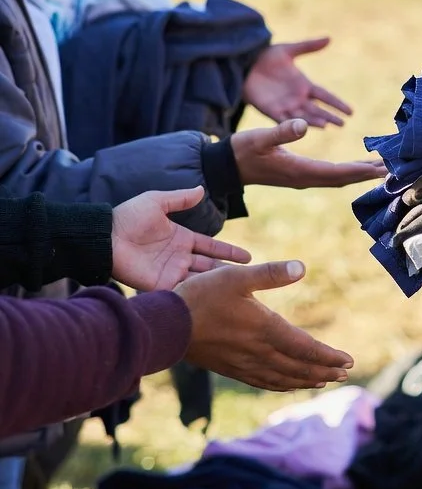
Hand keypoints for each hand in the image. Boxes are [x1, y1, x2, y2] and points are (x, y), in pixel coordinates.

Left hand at [111, 187, 250, 290]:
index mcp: (181, 238)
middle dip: (228, 272)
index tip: (248, 257)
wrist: (105, 237)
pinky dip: (197, 294)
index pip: (211, 247)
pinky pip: (182, 290)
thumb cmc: (128, 217)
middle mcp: (179, 257)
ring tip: (237, 290)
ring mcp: (170, 272)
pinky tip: (213, 298)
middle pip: (209, 266)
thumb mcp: (156, 202)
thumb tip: (201, 189)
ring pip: (200, 280)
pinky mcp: (160, 285)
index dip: (229, 252)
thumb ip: (179, 199)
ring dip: (215, 284)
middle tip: (250, 278)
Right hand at [176, 260, 353, 390]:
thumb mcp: (236, 276)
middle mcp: (259, 352)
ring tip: (323, 381)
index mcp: (266, 330)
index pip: (307, 348)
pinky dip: (281, 385)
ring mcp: (244, 364)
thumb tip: (302, 267)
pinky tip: (285, 384)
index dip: (329, 356)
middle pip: (299, 368)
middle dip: (325, 371)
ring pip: (283, 378)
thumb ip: (270, 273)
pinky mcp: (229, 369)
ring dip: (305, 380)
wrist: (166, 327)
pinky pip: (263, 382)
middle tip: (344, 374)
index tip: (349, 361)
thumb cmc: (200, 297)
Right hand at [232, 118, 384, 188]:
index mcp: (299, 170)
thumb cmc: (241, 150)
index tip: (384, 169)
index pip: (338, 173)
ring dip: (361, 174)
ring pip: (339, 178)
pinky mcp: (300, 174)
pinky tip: (359, 166)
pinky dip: (348, 171)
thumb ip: (281, 131)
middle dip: (369, 174)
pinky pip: (331, 175)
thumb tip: (305, 123)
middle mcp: (305, 178)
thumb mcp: (258, 137)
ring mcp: (303, 178)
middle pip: (344, 178)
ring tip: (384, 168)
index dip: (361, 171)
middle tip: (396, 169)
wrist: (226, 166)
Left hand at [244, 39, 352, 127]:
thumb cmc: (265, 57)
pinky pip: (285, 120)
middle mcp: (297, 98)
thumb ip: (308, 46)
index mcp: (304, 85)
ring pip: (304, 116)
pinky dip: (295, 124)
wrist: (244, 65)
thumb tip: (329, 38)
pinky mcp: (271, 111)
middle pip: (318, 110)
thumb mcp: (288, 50)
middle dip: (330, 116)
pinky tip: (304, 127)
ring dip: (315, 121)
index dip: (337, 103)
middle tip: (343, 124)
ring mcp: (285, 106)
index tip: (351, 111)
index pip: (325, 96)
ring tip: (327, 125)